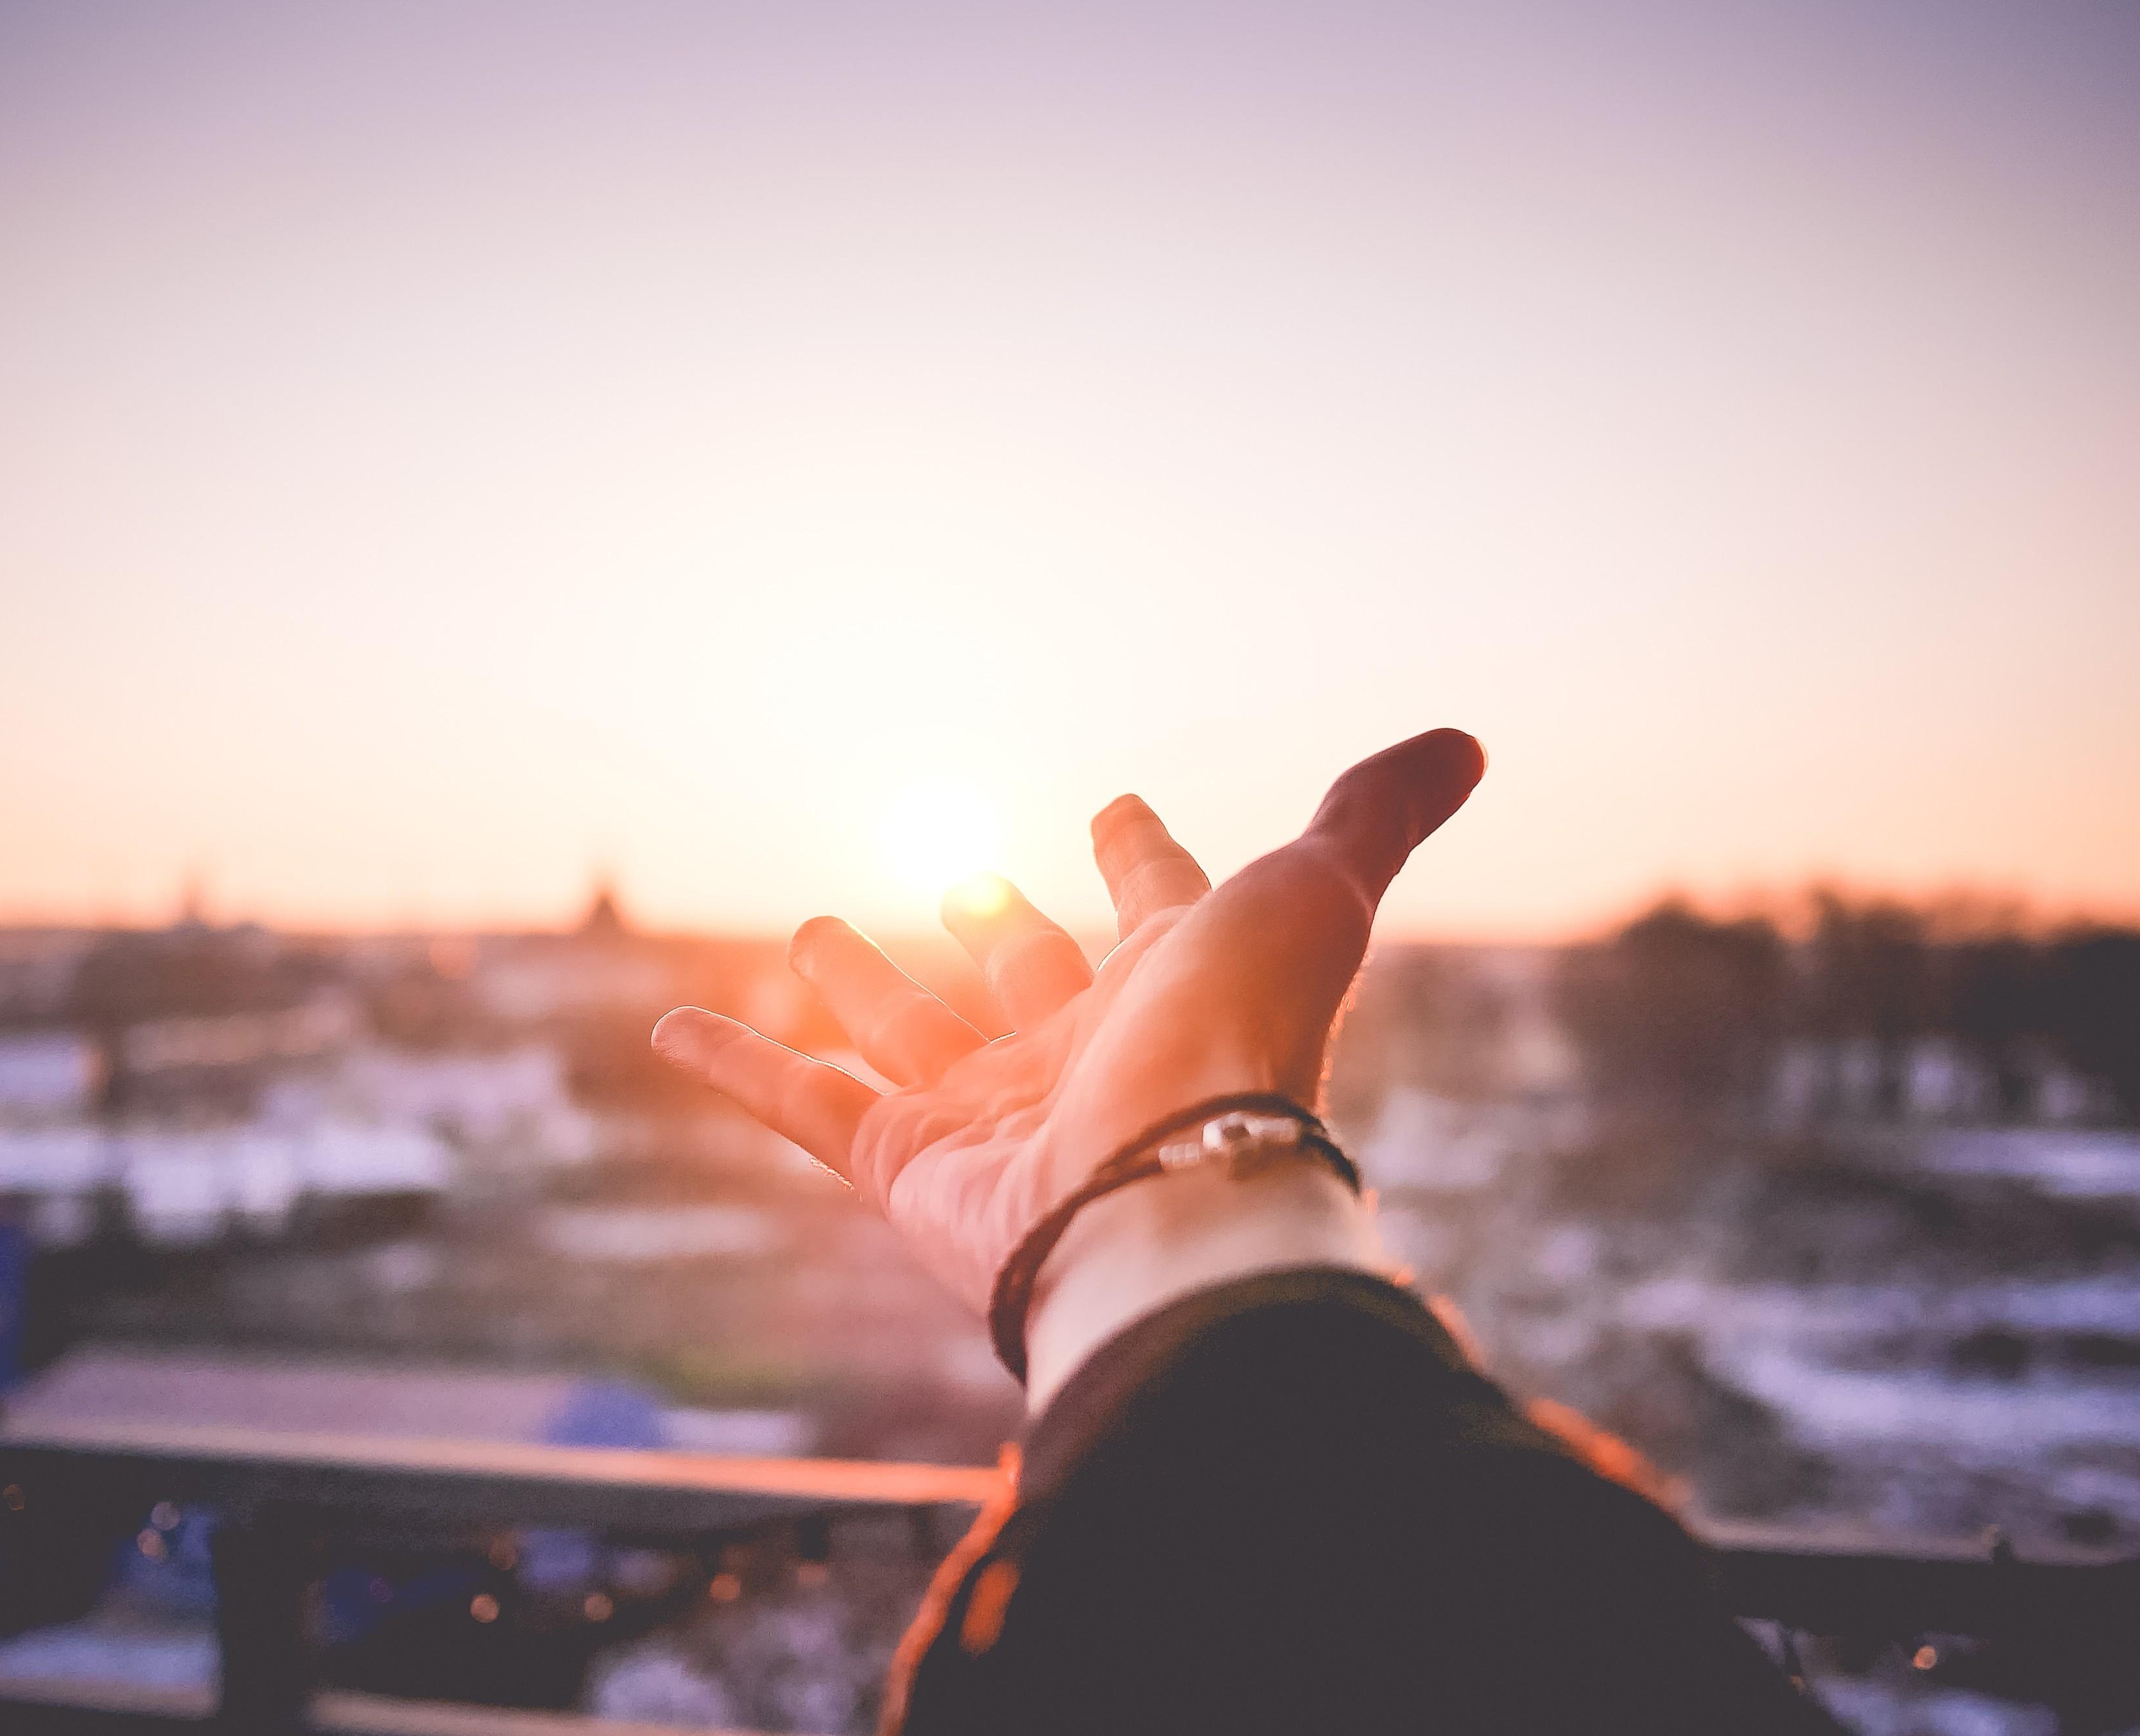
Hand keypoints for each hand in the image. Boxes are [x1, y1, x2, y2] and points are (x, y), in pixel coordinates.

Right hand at [651, 732, 1485, 1358]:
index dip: (1139, 857)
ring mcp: (992, 1111)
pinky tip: (671, 1025)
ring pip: (912, 1034)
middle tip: (961, 878)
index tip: (1117, 809)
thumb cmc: (1240, 1045)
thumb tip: (1469, 739)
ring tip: (815, 926)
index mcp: (1178, 986)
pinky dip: (737, 1064)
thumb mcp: (1310, 898)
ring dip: (864, 985)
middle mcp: (1085, 1050)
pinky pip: (804, 1104)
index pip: (1158, 903)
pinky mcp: (906, 1164)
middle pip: (1026, 976)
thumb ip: (1375, 816)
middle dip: (996, 927)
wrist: (1164, 1201)